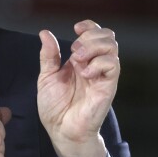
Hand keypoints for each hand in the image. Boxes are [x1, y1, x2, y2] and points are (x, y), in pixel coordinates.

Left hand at [38, 20, 119, 156]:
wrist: (61, 130)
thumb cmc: (55, 108)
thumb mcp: (47, 77)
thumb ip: (48, 55)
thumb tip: (45, 33)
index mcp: (81, 60)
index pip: (95, 33)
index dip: (89, 26)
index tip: (75, 29)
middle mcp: (94, 65)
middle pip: (108, 36)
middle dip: (90, 36)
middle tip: (75, 51)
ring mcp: (102, 75)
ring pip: (112, 47)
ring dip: (94, 47)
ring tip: (79, 60)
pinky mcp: (108, 86)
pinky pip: (113, 65)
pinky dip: (98, 63)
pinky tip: (85, 73)